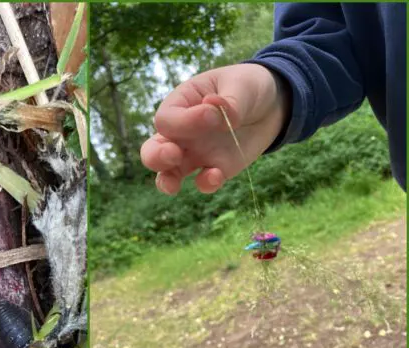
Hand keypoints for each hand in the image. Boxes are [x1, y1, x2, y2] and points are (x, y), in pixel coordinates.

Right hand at [141, 63, 289, 194]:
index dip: (184, 121)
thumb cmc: (246, 87)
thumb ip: (228, 100)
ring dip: (167, 181)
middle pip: (152, 150)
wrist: (272, 105)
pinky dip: (206, 184)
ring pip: (168, 173)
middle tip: (173, 153)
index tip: (212, 113)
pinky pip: (203, 182)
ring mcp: (195, 154)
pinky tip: (216, 176)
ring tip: (173, 186)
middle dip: (156, 156)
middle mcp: (181, 133)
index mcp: (179, 106)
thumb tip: (213, 107)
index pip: (167, 119)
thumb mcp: (239, 85)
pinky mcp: (215, 168)